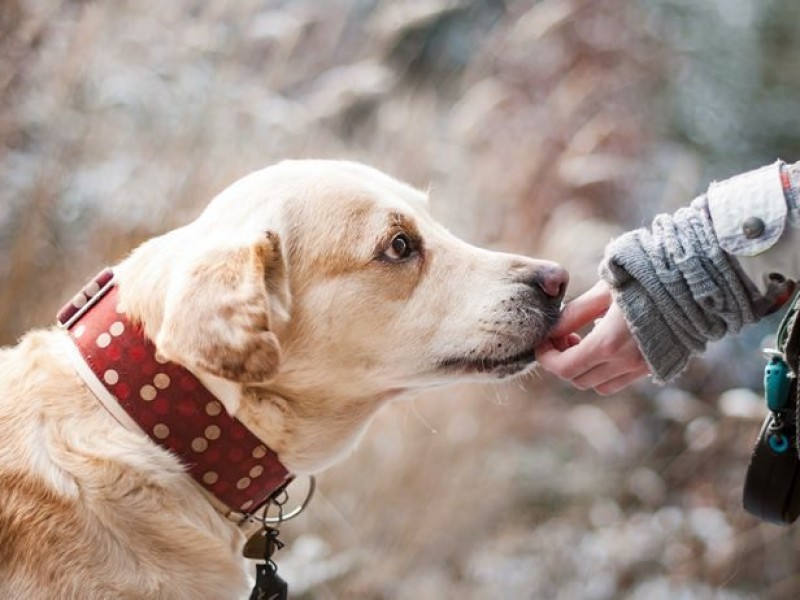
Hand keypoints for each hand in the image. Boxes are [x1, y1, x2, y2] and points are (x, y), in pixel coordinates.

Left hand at [535, 281, 650, 394]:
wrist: (694, 283)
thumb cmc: (645, 279)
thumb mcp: (603, 291)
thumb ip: (574, 313)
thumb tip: (551, 330)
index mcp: (608, 343)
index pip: (564, 368)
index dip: (546, 358)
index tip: (542, 342)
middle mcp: (625, 362)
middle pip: (578, 380)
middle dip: (562, 361)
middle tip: (563, 336)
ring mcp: (642, 368)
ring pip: (599, 385)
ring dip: (584, 369)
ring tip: (583, 340)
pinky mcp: (655, 366)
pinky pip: (620, 381)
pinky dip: (605, 371)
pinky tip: (606, 343)